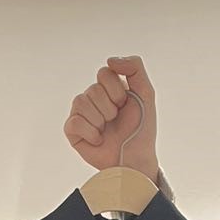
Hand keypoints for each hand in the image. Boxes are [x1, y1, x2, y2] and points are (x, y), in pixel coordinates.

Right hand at [64, 56, 159, 180]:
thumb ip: (135, 68)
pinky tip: (98, 140)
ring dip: (100, 120)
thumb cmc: (142, 130)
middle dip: (110, 107)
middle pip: (93, 89)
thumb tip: (110, 60)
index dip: (116, 90)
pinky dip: (90, 133)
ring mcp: (81, 114)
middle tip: (116, 120)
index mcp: (109, 88)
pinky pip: (74, 122)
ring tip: (107, 131)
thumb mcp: (146, 93)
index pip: (104, 73)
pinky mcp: (73, 131)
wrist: (136, 160)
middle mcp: (93, 98)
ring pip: (81, 102)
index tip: (125, 105)